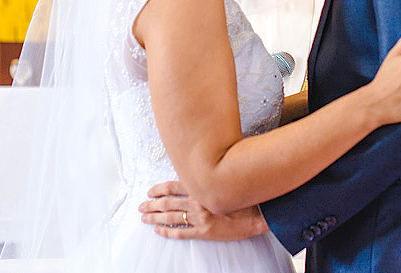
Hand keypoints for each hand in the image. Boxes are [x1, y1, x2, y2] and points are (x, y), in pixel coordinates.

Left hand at [140, 180, 267, 240]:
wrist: (258, 211)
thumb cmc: (244, 193)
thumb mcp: (225, 176)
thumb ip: (209, 174)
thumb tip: (198, 167)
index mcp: (201, 187)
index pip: (173, 186)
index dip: (159, 189)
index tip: (150, 191)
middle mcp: (197, 201)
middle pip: (167, 203)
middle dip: (152, 205)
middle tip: (141, 206)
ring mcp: (200, 218)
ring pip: (171, 217)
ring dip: (155, 218)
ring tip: (145, 218)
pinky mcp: (205, 232)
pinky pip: (181, 233)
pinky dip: (168, 232)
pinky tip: (159, 231)